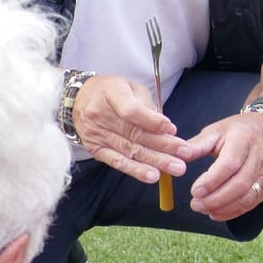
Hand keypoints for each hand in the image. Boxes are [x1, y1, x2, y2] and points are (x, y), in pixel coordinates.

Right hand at [72, 74, 195, 181]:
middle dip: (163, 146)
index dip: (152, 121)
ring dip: (155, 161)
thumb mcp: (130, 87)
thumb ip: (147, 106)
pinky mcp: (95, 149)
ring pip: (130, 150)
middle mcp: (100, 115)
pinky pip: (117, 162)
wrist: (78, 99)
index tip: (171, 128)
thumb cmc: (111, 91)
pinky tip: (152, 176)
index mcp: (111, 93)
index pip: (130, 110)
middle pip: (134, 134)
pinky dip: (135, 170)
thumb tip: (166, 127)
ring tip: (175, 168)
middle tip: (185, 154)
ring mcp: (96, 134)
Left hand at [181, 108, 262, 220]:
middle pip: (240, 184)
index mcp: (244, 139)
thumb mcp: (216, 131)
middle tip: (195, 204)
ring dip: (224, 207)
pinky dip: (233, 212)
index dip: (212, 180)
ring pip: (248, 197)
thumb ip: (197, 145)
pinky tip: (216, 213)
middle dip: (216, 199)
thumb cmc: (236, 131)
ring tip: (204, 209)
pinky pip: (252, 203)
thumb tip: (177, 156)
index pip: (230, 164)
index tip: (194, 191)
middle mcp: (259, 157)